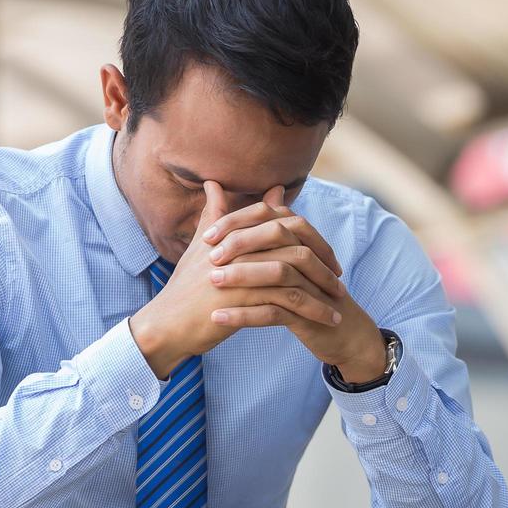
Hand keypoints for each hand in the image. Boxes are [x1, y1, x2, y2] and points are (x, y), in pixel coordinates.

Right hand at [128, 181, 346, 378]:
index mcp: (236, 232)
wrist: (168, 324)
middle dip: (324, 263)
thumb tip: (216, 183)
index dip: (310, 238)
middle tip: (339, 279)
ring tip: (339, 306)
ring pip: (298, 274)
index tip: (327, 257)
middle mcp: (243, 247)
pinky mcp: (246, 297)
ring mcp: (245, 270)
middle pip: (297, 245)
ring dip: (323, 291)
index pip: (284, 224)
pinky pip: (291, 301)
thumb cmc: (186, 288)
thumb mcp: (201, 246)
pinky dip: (314, 311)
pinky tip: (328, 322)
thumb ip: (214, 215)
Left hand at [206, 186, 389, 381]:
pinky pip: (275, 312)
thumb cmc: (308, 296)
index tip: (207, 235)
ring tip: (212, 281)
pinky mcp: (309, 315)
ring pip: (277, 272)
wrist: (343, 334)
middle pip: (276, 237)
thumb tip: (247, 191)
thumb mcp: (287, 265)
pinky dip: (244, 314)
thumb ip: (265, 234)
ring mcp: (312, 286)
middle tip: (208, 256)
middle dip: (240, 243)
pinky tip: (219, 318)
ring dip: (242, 276)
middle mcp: (310, 257)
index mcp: (302, 241)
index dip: (238, 222)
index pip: (269, 216)